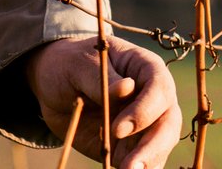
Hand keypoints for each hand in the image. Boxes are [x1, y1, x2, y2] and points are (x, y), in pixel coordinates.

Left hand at [24, 35, 180, 168]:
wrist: (53, 84)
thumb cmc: (70, 64)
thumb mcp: (78, 64)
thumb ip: (101, 78)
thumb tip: (127, 87)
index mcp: (146, 68)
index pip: (159, 89)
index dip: (144, 111)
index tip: (118, 129)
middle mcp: (153, 98)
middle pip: (167, 123)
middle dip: (153, 147)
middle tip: (131, 166)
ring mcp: (145, 124)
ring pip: (159, 148)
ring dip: (146, 164)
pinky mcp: (131, 146)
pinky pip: (141, 162)